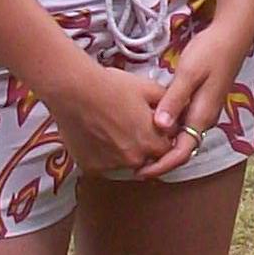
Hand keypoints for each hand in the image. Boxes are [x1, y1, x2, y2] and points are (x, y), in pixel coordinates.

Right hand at [44, 54, 170, 178]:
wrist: (75, 90)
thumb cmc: (112, 86)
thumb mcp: (149, 89)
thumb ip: (169, 105)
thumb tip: (178, 113)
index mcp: (150, 142)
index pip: (167, 149)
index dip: (162, 137)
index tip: (153, 126)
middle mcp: (133, 159)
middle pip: (147, 158)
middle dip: (144, 145)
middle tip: (131, 125)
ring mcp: (111, 166)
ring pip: (125, 162)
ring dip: (124, 151)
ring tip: (112, 128)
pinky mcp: (91, 167)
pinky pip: (103, 164)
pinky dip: (103, 154)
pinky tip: (97, 135)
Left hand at [148, 10, 253, 179]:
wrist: (233, 35)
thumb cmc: (211, 52)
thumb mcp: (189, 74)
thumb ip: (174, 100)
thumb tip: (160, 127)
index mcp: (202, 116)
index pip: (182, 153)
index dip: (161, 166)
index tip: (140, 172)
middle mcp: (205, 119)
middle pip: (182, 149)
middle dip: (160, 160)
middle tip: (134, 164)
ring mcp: (204, 110)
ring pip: (183, 137)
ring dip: (164, 146)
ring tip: (140, 148)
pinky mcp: (202, 101)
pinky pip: (184, 124)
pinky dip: (169, 131)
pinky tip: (153, 125)